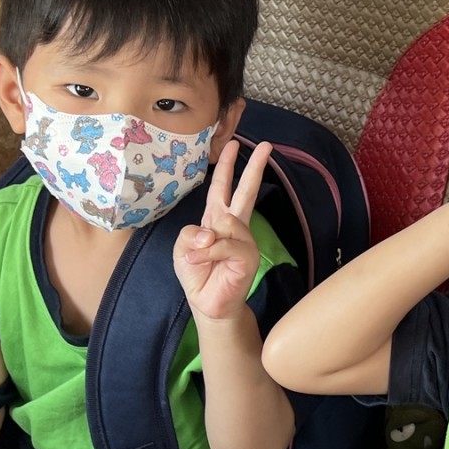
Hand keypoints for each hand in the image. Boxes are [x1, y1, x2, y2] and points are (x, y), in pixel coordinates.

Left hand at [174, 139, 268, 319]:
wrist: (208, 304)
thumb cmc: (197, 274)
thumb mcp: (182, 248)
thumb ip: (191, 233)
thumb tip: (211, 232)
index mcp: (216, 220)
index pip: (222, 187)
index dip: (227, 166)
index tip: (233, 144)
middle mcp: (234, 226)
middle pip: (246, 191)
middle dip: (255, 168)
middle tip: (267, 146)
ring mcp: (244, 240)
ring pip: (228, 222)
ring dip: (207, 240)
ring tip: (197, 256)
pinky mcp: (248, 256)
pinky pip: (226, 244)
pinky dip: (210, 252)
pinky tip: (201, 261)